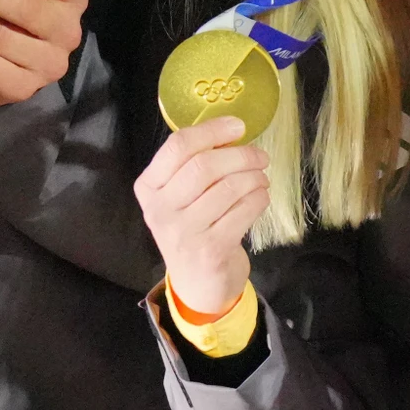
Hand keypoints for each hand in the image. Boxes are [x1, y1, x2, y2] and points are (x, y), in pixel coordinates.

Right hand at [134, 119, 268, 316]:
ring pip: (228, 187)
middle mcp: (160, 210)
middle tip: (260, 156)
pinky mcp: (211, 249)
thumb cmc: (192, 229)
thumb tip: (232, 131)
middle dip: (240, 155)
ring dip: (254, 177)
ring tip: (261, 178)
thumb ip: (192, 165)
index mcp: (148, 188)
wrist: (197, 283)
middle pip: (204, 166)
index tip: (238, 126)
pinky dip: (259, 198)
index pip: (177, 147)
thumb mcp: (178, 198)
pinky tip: (260, 196)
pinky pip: (244, 210)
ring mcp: (184, 232)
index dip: (212, 131)